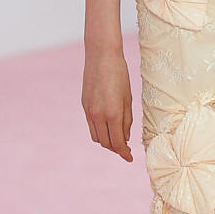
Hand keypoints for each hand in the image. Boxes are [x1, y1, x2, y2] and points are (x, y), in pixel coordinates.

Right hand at [82, 45, 133, 160]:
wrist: (101, 56)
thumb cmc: (119, 75)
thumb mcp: (128, 99)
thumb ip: (126, 120)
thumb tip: (124, 138)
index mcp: (112, 113)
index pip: (117, 142)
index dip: (124, 153)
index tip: (130, 158)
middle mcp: (98, 115)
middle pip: (105, 143)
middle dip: (116, 149)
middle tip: (125, 150)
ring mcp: (89, 111)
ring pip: (96, 137)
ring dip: (107, 142)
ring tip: (117, 140)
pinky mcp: (84, 106)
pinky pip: (91, 126)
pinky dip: (100, 132)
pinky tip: (108, 129)